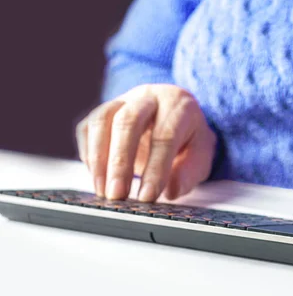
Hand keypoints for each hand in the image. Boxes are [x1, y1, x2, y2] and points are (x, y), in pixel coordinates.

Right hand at [76, 84, 216, 201]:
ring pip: (101, 120)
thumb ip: (190, 171)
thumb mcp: (201, 155)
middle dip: (120, 162)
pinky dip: (89, 155)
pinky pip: (87, 128)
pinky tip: (98, 178)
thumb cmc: (189, 139)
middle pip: (127, 122)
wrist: (176, 117)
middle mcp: (148, 97)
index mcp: (178, 105)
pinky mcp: (103, 111)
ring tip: (104, 191)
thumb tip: (171, 191)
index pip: (165, 136)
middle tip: (117, 195)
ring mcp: (122, 100)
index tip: (147, 197)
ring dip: (99, 159)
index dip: (155, 169)